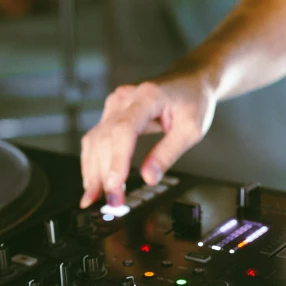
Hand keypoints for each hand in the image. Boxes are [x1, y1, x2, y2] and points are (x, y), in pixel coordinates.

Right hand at [79, 73, 216, 207]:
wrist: (189, 81)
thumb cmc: (193, 102)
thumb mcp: (191, 130)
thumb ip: (168, 153)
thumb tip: (149, 178)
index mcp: (147, 97)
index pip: (124, 130)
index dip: (117, 160)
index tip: (115, 186)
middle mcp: (125, 98)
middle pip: (105, 138)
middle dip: (104, 174)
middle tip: (112, 203)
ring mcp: (115, 105)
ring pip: (94, 140)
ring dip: (92, 171)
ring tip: (94, 198)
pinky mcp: (111, 114)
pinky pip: (96, 139)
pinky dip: (92, 162)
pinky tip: (92, 182)